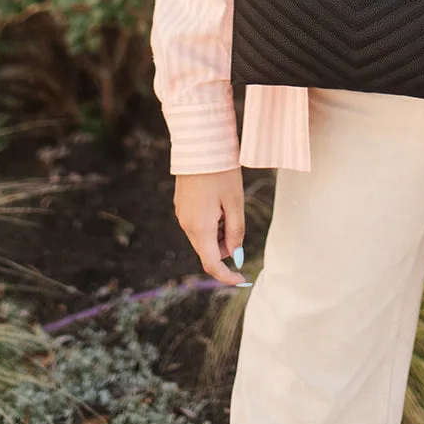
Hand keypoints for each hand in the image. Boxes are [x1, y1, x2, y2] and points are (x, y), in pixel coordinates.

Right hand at [173, 168, 249, 286]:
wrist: (199, 144)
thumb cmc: (221, 172)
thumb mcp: (235, 202)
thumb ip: (236, 232)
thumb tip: (236, 255)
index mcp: (200, 228)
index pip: (212, 264)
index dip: (227, 276)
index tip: (243, 279)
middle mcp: (187, 225)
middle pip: (207, 251)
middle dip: (225, 248)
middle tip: (238, 227)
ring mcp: (181, 214)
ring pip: (202, 237)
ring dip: (218, 234)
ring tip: (229, 207)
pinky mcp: (181, 204)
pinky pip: (196, 224)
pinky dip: (210, 223)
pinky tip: (219, 202)